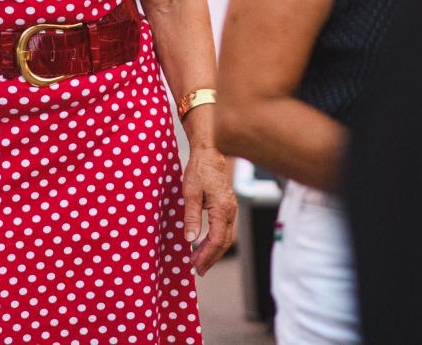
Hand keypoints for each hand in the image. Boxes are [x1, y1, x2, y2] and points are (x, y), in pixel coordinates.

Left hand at [182, 144, 235, 274]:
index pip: (216, 240)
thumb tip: (190, 239)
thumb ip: (191, 216)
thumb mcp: (190, 192)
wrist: (211, 151)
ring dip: (214, 251)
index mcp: (222, 209)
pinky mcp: (228, 205)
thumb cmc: (200, 169)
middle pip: (224, 242)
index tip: (195, 266)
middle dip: (211, 258)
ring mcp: (231, 208)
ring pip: (226, 237)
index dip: (206, 256)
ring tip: (200, 261)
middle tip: (198, 270)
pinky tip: (206, 244)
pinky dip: (217, 240)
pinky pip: (225, 229)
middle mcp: (230, 211)